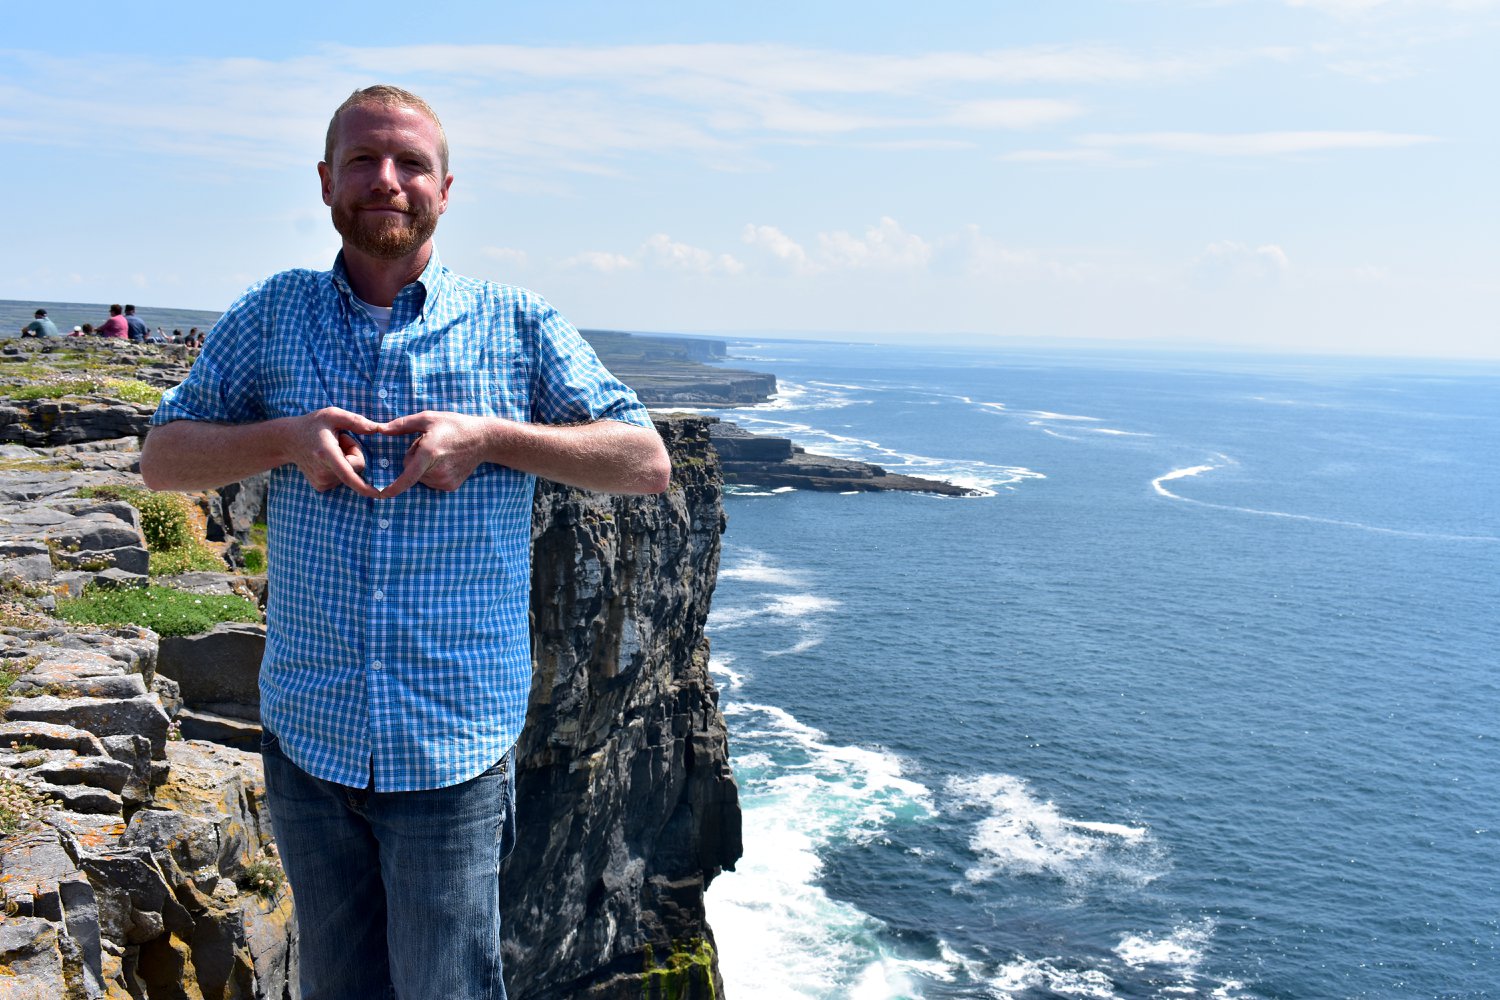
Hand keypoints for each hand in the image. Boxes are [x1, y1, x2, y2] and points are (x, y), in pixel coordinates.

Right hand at [285, 407, 382, 496]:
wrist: (289, 440)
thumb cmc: (313, 424)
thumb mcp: (333, 415)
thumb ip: (356, 421)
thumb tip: (377, 429)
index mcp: (327, 454)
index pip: (349, 474)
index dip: (365, 486)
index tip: (378, 494)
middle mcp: (323, 471)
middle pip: (356, 467)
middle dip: (353, 452)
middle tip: (337, 441)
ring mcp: (321, 481)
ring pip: (350, 473)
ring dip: (345, 460)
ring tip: (329, 449)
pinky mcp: (320, 486)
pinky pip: (343, 478)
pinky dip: (339, 468)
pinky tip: (326, 458)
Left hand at [377, 411, 496, 497]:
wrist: (483, 440)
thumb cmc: (454, 426)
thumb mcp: (428, 418)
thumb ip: (401, 424)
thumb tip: (380, 429)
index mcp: (429, 453)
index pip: (407, 476)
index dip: (393, 487)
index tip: (382, 495)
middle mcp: (437, 471)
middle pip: (410, 470)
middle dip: (413, 459)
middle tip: (430, 446)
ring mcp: (444, 481)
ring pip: (420, 477)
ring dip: (423, 467)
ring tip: (440, 453)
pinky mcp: (450, 486)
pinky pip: (431, 481)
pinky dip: (432, 473)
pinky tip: (446, 462)